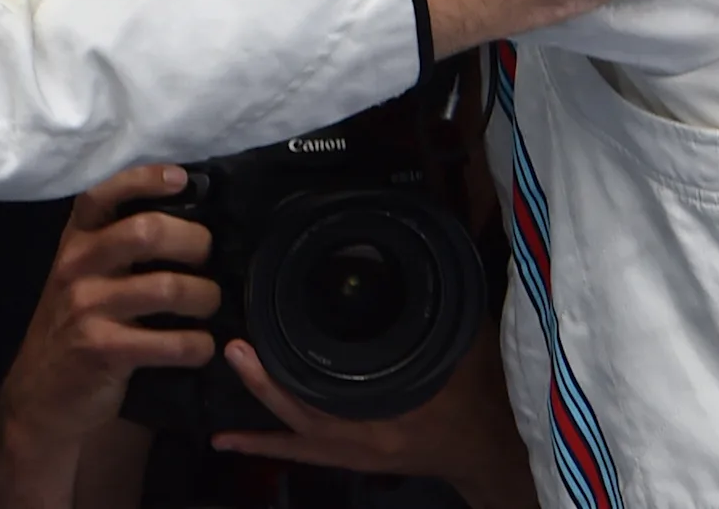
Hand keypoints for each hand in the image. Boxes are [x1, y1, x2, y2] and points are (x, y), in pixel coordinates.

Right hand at [0, 166, 220, 447]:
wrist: (40, 402)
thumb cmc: (74, 333)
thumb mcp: (83, 281)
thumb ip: (117, 251)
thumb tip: (188, 223)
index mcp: (75, 244)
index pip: (102, 195)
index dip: (144, 179)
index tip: (181, 180)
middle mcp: (77, 268)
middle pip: (147, 231)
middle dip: (194, 242)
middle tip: (208, 259)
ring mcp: (87, 309)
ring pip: (167, 287)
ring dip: (205, 297)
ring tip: (210, 306)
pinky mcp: (101, 350)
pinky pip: (170, 341)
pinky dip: (197, 345)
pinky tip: (201, 348)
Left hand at [211, 331, 533, 507]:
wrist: (490, 449)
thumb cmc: (483, 397)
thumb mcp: (468, 344)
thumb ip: (441, 310)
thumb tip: (427, 260)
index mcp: (393, 413)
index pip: (337, 392)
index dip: (299, 372)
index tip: (271, 335)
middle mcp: (366, 440)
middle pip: (305, 413)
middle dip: (268, 383)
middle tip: (239, 349)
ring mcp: (355, 454)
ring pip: (296, 433)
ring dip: (262, 404)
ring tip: (235, 369)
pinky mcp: (350, 458)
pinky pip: (298, 452)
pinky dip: (263, 443)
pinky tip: (228, 439)